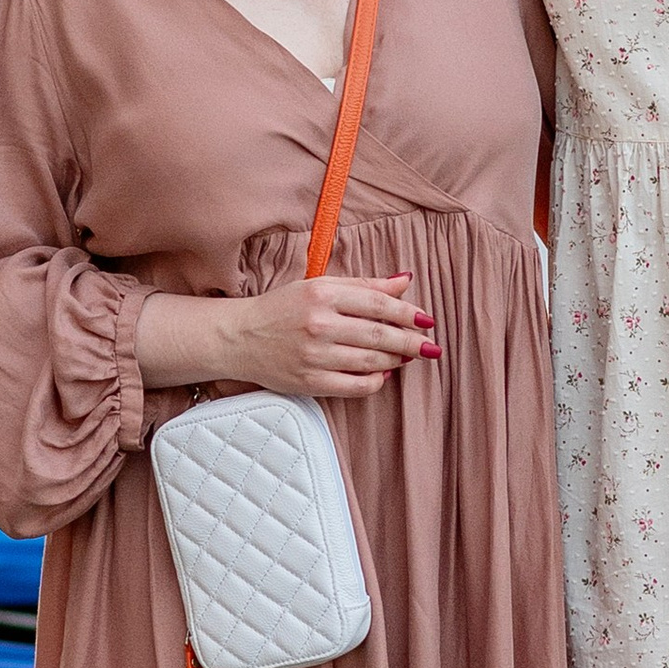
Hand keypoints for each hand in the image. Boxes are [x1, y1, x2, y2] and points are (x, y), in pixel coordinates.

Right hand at [224, 270, 435, 399]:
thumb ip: (363, 285)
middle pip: (380, 335)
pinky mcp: (310, 382)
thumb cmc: (281, 309)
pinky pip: (356, 386)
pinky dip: (375, 382)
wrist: (239, 337)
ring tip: (406, 357)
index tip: (427, 320)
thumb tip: (404, 281)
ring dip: (396, 361)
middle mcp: (319, 324)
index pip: (379, 304)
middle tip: (429, 346)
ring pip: (372, 362)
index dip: (408, 313)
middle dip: (411, 342)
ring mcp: (314, 356)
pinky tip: (381, 374)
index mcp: (322, 293)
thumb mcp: (319, 285)